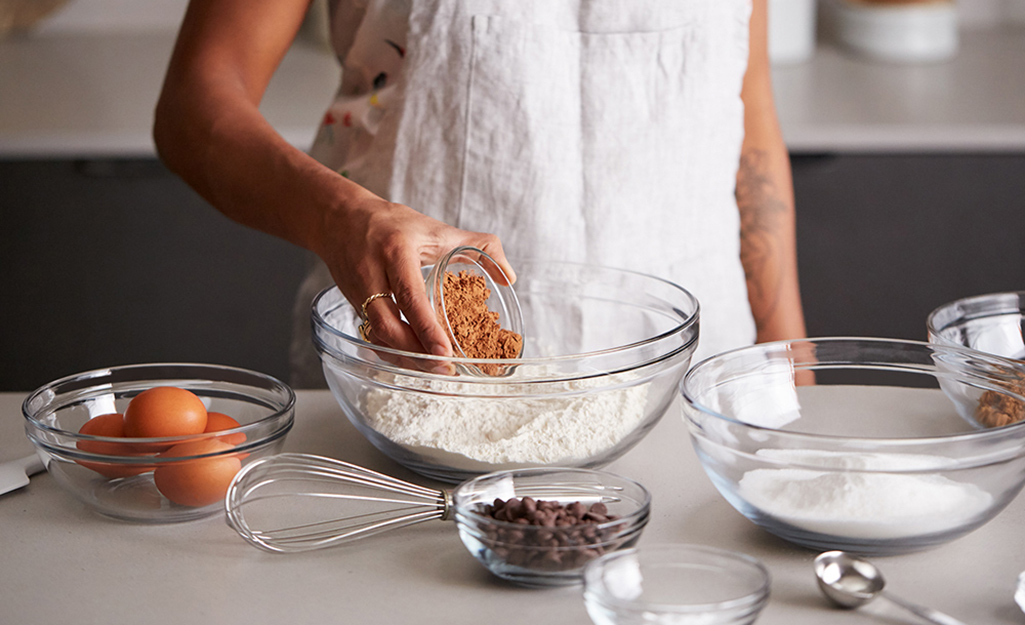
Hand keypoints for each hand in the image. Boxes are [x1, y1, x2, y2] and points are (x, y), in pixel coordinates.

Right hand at [315, 189, 515, 356]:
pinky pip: (371, 336)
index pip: (409, 296)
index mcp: (395, 251)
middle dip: (415, 352)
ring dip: (404, 357)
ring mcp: (356, 292)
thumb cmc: (391, 223)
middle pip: (388, 324)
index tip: (445, 353)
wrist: (338, 218)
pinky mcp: (351, 304)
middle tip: (444, 368)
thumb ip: (478, 247)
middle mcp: (371, 273)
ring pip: (377, 335)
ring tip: (432, 370)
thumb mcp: (436, 229)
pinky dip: (391, 352)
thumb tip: (509, 276)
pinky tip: (412, 361)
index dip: (426, 328)